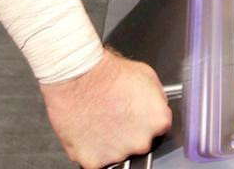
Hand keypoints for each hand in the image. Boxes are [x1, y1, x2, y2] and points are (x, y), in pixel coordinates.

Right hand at [41, 50, 171, 168]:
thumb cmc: (104, 72)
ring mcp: (118, 154)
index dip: (144, 118)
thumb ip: (156, 97)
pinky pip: (95, 160)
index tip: (135, 113)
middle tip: (114, 115)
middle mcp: (141, 142)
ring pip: (117, 153)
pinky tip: (87, 130)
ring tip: (98, 120)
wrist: (74, 77)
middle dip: (129, 132)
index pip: (158, 127)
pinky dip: (90, 149)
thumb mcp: (145, 74)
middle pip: (139, 143)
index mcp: (158, 121)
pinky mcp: (94, 161)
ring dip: (110, 141)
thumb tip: (155, 106)